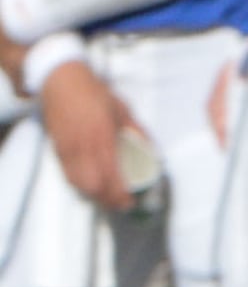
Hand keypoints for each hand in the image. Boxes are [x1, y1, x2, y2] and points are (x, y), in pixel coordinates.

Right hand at [40, 64, 135, 211]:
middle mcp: (83, 146)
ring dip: (94, 195)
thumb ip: (137, 132)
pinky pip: (68, 174)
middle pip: (94, 186)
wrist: (61, 82)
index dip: (120, 193)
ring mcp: (68, 149)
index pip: (111, 175)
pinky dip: (80, 185)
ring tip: (109, 198)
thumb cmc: (94, 94)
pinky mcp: (57, 149)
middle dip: (108, 200)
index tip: (130, 201)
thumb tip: (150, 151)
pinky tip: (91, 187)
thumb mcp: (123, 110)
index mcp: (103, 136)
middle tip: (122, 204)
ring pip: (78, 183)